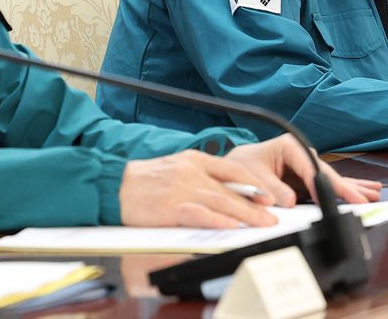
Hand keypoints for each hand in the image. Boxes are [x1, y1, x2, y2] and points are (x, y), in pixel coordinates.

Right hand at [120, 150, 281, 228]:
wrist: (115, 186)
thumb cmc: (145, 181)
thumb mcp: (177, 169)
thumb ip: (201, 177)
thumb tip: (228, 193)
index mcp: (195, 159)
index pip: (233, 168)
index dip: (255, 182)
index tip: (269, 195)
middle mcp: (192, 171)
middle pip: (232, 188)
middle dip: (256, 203)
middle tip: (273, 215)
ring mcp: (182, 189)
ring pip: (222, 201)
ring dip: (246, 214)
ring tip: (262, 223)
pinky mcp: (171, 207)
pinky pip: (200, 214)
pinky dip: (219, 220)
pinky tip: (232, 227)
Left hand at [224, 133, 381, 206]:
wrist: (238, 166)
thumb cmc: (244, 166)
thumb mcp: (252, 175)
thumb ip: (271, 188)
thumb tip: (289, 202)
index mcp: (290, 146)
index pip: (310, 167)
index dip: (321, 185)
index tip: (332, 198)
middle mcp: (303, 154)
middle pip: (327, 173)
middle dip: (346, 187)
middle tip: (364, 199)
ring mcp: (307, 166)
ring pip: (333, 178)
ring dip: (353, 188)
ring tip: (374, 193)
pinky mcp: (308, 178)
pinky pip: (329, 185)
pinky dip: (346, 190)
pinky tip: (365, 190)